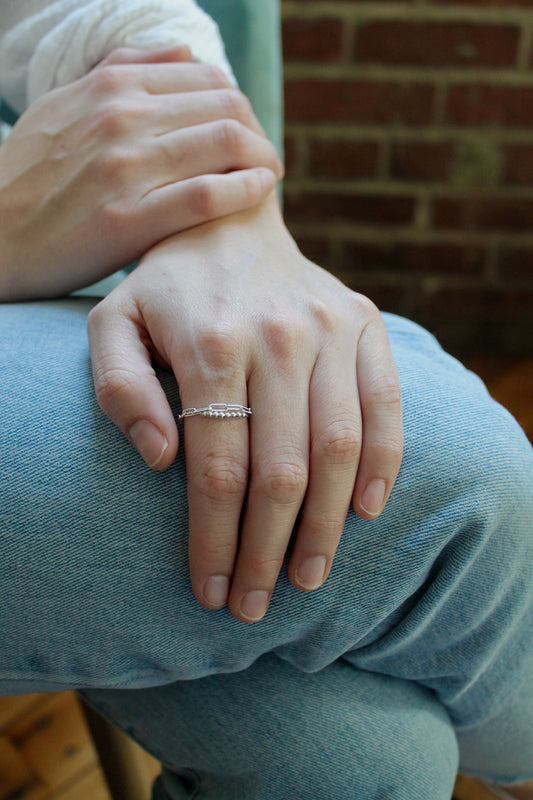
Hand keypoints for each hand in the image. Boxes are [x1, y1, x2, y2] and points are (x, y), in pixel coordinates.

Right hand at [0, 48, 281, 299]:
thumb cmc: (30, 174)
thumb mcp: (66, 104)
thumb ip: (125, 72)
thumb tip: (186, 56)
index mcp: (111, 84)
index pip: (210, 80)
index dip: (243, 108)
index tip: (249, 136)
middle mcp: (122, 116)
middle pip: (226, 107)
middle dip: (259, 134)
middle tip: (266, 160)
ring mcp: (124, 167)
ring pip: (224, 143)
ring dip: (262, 160)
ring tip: (267, 179)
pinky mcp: (126, 218)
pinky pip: (205, 196)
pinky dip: (245, 190)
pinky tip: (260, 193)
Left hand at [87, 196, 402, 622]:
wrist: (230, 224)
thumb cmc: (165, 289)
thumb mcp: (113, 325)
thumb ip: (118, 389)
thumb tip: (161, 460)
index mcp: (210, 340)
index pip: (215, 466)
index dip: (214, 540)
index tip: (211, 590)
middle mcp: (277, 334)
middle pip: (280, 470)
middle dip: (267, 550)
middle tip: (257, 604)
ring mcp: (329, 328)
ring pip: (338, 447)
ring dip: (325, 525)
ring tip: (308, 577)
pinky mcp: (365, 324)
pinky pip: (386, 405)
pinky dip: (383, 463)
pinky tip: (364, 512)